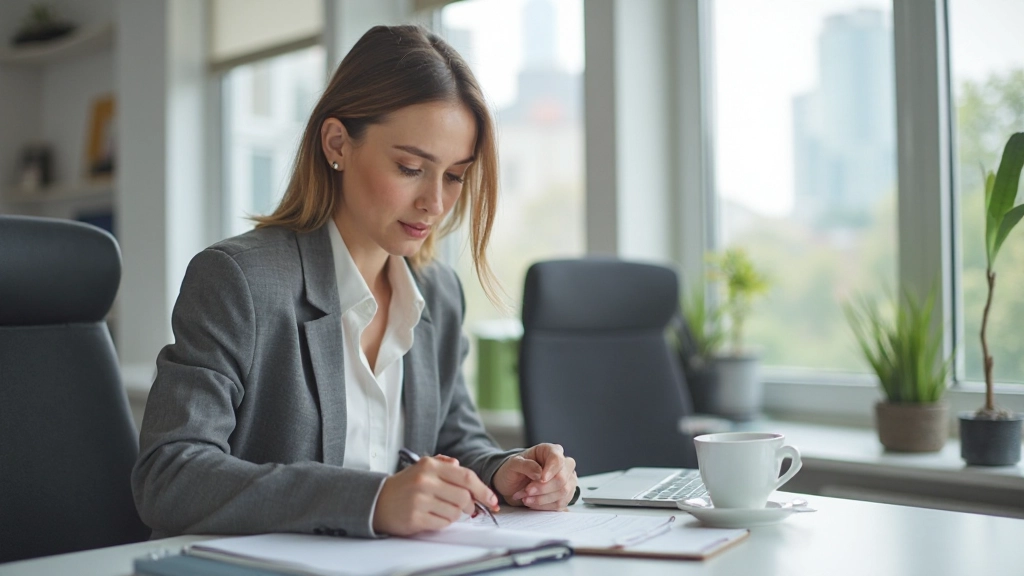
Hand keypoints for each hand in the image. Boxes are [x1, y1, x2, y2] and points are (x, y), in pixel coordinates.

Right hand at [372, 455, 499, 535]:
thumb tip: (461, 467)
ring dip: (456, 515)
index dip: (483, 489)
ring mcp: (419, 500)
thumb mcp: (423, 467)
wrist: (377, 501)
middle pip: (464, 497)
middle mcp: (425, 481)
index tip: (492, 499)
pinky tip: (435, 517)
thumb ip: (444, 464)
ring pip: (455, 512)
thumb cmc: (405, 485)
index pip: (466, 477)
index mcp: (430, 465)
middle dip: (472, 506)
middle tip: (469, 508)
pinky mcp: (415, 517)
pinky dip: (444, 522)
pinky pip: (443, 524)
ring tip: (444, 510)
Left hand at [492, 444, 576, 510]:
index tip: (541, 479)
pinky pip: (560, 503)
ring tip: (525, 498)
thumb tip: (539, 473)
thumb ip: (525, 465)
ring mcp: (567, 480)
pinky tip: (532, 502)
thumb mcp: (513, 464)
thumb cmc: (514, 470)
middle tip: (527, 491)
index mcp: (550, 451)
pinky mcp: (565, 495)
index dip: (551, 470)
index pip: (557, 459)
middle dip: (542, 488)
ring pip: (562, 492)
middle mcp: (563, 464)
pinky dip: (543, 505)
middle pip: (562, 478)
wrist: (512, 485)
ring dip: (541, 498)